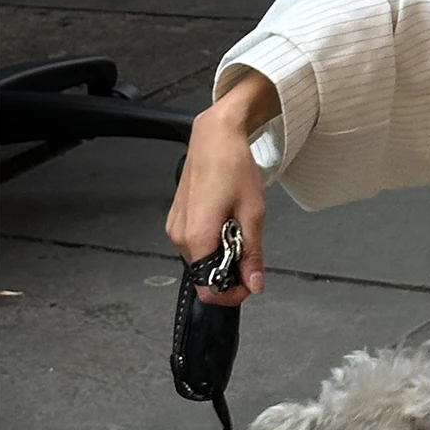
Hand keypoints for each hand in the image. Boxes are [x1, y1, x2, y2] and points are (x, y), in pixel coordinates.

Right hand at [166, 71, 276, 303]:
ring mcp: (175, 227)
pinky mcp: (177, 218)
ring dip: (223, 253)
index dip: (232, 293)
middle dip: (231, 270)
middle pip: (205, 275)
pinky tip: (226, 219)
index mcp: (196, 238)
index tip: (251, 282)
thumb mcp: (253, 212)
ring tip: (238, 225)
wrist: (214, 136)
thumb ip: (252, 253)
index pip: (208, 289)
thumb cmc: (233, 166)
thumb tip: (254, 284)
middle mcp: (179, 236)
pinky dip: (214, 240)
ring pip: (202, 259)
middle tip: (250, 245)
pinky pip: (196, 243)